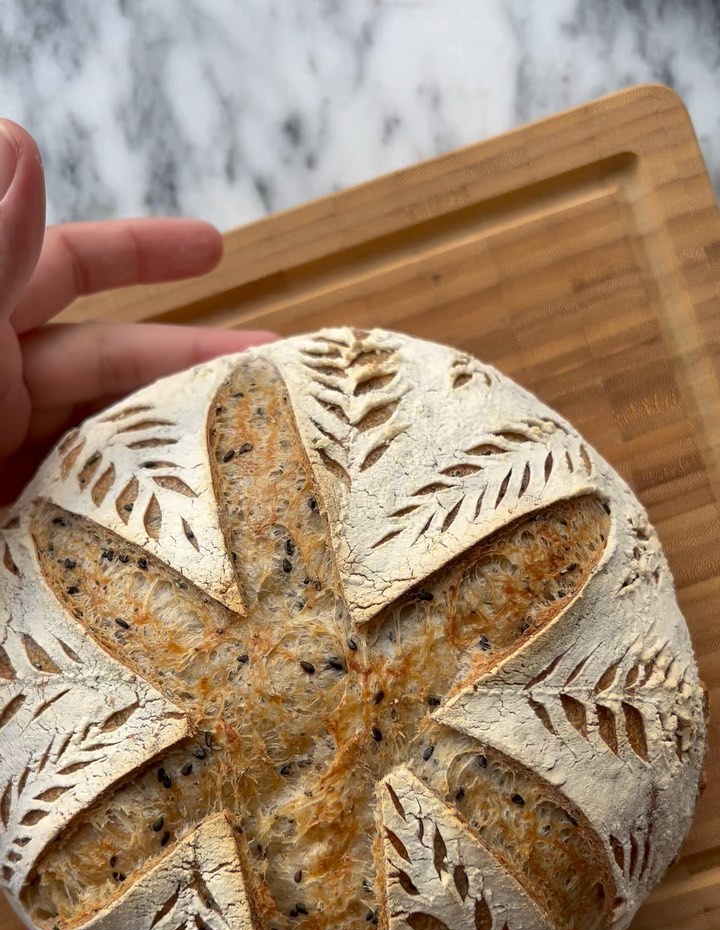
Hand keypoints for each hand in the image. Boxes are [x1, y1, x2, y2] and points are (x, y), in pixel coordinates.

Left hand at [0, 118, 274, 501]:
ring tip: (268, 445)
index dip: (141, 253)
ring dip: (184, 439)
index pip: (65, 268)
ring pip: (112, 440)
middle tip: (281, 364)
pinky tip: (204, 517)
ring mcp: (8, 464)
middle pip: (110, 360)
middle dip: (196, 360)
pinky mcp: (19, 533)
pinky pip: (94, 512)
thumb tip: (19, 141)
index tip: (213, 248)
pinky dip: (147, 511)